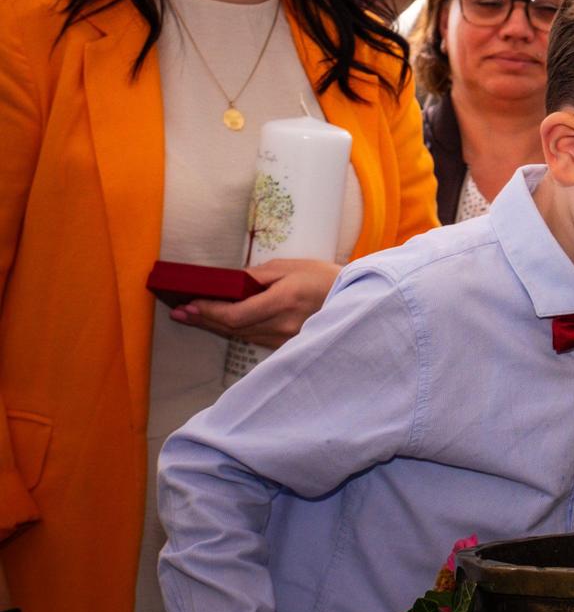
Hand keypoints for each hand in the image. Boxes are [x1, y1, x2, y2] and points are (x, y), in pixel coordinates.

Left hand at [174, 258, 341, 347]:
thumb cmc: (326, 278)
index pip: (235, 314)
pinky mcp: (286, 345)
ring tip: (192, 317)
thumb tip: (230, 283)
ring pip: (240, 335)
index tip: (190, 304)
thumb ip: (258, 276)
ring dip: (215, 326)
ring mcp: (284, 339)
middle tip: (180, 312)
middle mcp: (282, 325)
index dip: (209, 311)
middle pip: (232, 327)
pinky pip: (253, 337)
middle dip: (204, 319)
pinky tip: (220, 323)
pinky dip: (234, 329)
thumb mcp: (292, 267)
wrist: (356, 299)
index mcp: (284, 301)